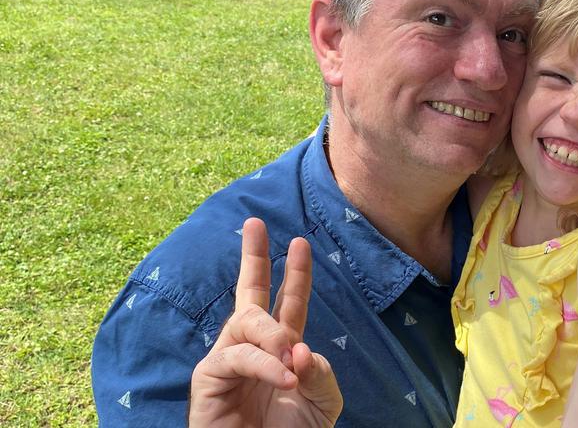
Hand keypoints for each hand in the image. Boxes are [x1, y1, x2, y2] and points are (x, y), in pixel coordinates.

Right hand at [189, 218, 342, 426]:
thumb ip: (320, 373)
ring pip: (246, 322)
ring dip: (273, 333)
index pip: (288, 304)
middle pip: (248, 293)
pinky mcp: (208, 380)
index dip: (296, 274)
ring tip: (290, 356)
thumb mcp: (321, 402)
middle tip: (255, 223)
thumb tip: (300, 346)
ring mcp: (227, 361)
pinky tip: (285, 376)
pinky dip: (264, 363)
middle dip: (253, 256)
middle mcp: (251, 348)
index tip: (301, 242)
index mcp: (280, 349)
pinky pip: (237, 356)